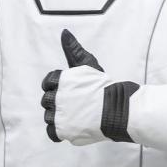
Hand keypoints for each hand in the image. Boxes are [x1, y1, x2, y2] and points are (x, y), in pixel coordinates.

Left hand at [41, 30, 138, 144]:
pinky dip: (60, 132)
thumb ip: (73, 49)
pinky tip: (74, 126)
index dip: (58, 86)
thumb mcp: (88, 64)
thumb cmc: (104, 86)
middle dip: (59, 102)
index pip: (48, 82)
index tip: (72, 91)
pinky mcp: (62, 131)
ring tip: (78, 115)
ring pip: (49, 117)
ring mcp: (59, 116)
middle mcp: (57, 97)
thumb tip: (64, 32)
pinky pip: (52, 133)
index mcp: (61, 80)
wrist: (119, 110)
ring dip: (60, 117)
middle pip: (46, 101)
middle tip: (78, 104)